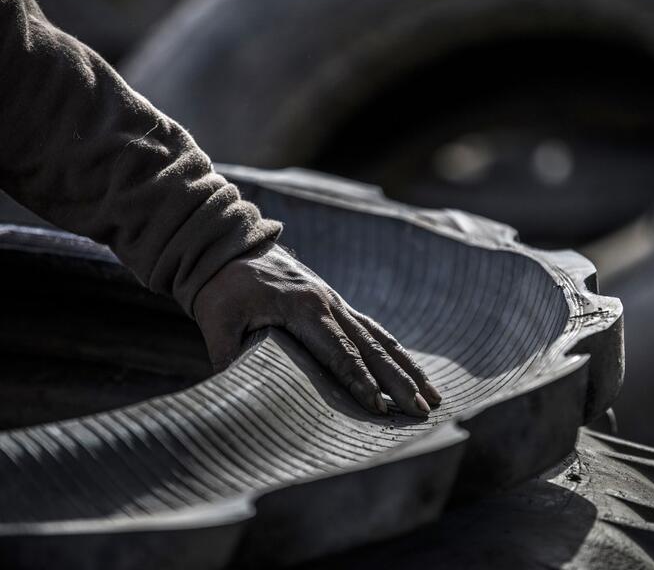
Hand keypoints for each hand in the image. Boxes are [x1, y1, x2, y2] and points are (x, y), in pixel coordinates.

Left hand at [193, 243, 441, 416]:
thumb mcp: (217, 322)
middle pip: (372, 348)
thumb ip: (228, 356)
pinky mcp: (335, 302)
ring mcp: (336, 301)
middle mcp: (329, 303)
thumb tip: (237, 397)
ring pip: (380, 337)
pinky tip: (408, 369)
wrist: (228, 248)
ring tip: (432, 393)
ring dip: (407, 367)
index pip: (341, 354)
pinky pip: (372, 329)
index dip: (362, 384)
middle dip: (400, 381)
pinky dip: (393, 351)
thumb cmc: (222, 288)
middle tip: (424, 409)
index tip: (381, 410)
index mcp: (304, 308)